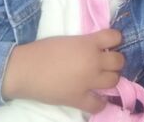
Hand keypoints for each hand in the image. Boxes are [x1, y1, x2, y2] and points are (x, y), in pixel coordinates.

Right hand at [2, 29, 124, 111]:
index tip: (110, 44)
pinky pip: (98, 105)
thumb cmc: (42, 50)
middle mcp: (93, 61)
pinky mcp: (78, 98)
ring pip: (114, 80)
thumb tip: (95, 49)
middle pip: (119, 61)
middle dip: (115, 61)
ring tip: (101, 79)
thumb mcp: (68, 39)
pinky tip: (96, 98)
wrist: (24, 69)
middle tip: (105, 63)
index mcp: (88, 43)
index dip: (115, 40)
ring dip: (110, 79)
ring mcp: (87, 81)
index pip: (116, 37)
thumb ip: (85, 44)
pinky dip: (100, 103)